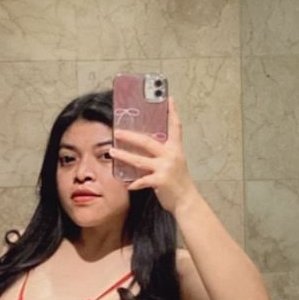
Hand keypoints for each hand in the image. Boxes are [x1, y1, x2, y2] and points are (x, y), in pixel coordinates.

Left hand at [109, 96, 196, 214]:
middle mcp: (171, 155)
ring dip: (124, 156)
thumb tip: (144, 146)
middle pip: (147, 141)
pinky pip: (142, 180)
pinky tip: (128, 184)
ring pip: (139, 160)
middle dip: (130, 136)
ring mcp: (166, 167)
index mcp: (175, 148)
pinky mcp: (161, 180)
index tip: (169, 99)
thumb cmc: (178, 181)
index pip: (175, 126)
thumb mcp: (174, 162)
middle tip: (117, 131)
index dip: (172, 112)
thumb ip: (163, 153)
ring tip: (112, 152)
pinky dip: (134, 183)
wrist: (186, 200)